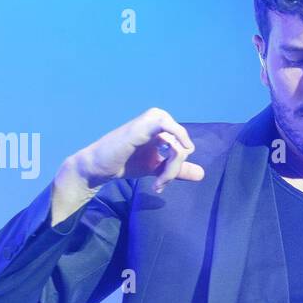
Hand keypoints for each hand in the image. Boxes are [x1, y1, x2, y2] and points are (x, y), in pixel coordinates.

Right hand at [60, 107, 203, 192]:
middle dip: (176, 167)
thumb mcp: (156, 167)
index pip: (184, 145)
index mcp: (162, 126)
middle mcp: (158, 119)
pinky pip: (169, 130)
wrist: (100, 168)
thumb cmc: (125, 163)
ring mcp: (149, 121)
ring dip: (172, 165)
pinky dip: (173, 150)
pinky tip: (164, 168)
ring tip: (159, 181)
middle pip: (184, 144)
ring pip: (178, 141)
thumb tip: (202, 174)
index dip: (178, 167)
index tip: (162, 182)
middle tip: (161, 183)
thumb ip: (178, 169)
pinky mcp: (141, 126)